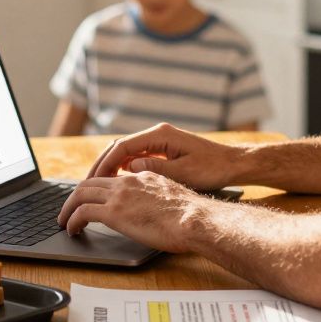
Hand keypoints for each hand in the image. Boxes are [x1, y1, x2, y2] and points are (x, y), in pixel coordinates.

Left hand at [56, 171, 208, 251]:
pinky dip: (72, 220)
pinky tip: (72, 230)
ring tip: (64, 221)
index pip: (112, 178)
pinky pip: (82, 212)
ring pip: (81, 194)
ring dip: (68, 208)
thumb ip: (159, 198)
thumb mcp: (174, 198)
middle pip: (90, 182)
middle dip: (76, 195)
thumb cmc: (191, 216)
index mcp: (144, 177)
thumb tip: (155, 210)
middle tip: (70, 209)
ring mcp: (119, 196)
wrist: (194, 219)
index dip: (97, 187)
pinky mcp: (114, 212)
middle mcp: (128, 182)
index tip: (91, 198)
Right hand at [85, 123, 242, 190]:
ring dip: (111, 167)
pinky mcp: (163, 150)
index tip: (92, 179)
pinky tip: (116, 183)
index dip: (105, 163)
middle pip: (120, 147)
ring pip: (126, 152)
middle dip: (102, 165)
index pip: (122, 146)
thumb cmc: (213, 168)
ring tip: (96, 186)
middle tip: (86, 184)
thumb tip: (130, 168)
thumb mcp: (184, 172)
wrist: (234, 164)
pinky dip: (123, 168)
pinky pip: (136, 157)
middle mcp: (157, 134)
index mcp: (160, 135)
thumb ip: (155, 170)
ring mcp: (160, 141)